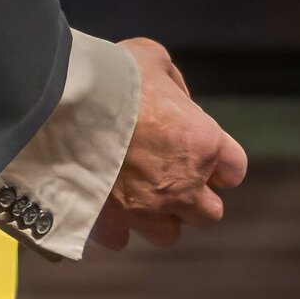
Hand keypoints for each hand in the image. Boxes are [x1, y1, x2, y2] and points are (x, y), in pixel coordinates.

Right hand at [98, 38, 245, 250]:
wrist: (65, 106)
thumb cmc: (116, 77)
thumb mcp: (155, 59)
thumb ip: (173, 85)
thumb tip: (176, 100)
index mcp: (203, 144)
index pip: (234, 170)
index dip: (219, 164)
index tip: (201, 154)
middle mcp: (183, 185)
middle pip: (208, 213)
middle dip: (193, 199)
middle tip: (170, 177)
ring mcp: (147, 210)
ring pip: (167, 233)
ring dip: (157, 217)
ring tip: (136, 196)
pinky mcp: (111, 224)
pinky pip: (121, 239)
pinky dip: (115, 227)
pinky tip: (103, 207)